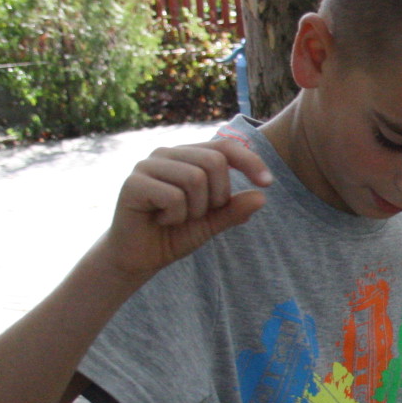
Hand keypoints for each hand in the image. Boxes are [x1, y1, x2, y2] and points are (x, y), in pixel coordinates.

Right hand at [104, 137, 273, 280]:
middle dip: (217, 196)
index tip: (268, 183)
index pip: (226, 146)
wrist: (140, 256)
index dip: (250, 161)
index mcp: (189, 156)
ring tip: (177, 217)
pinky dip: (176, 216)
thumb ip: (235, 209)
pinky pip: (173, 196)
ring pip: (195, 178)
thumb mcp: (213, 223)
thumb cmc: (175, 233)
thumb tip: (262, 196)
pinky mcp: (133, 183)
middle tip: (198, 214)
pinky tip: (161, 220)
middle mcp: (168, 153)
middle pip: (214, 161)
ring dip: (195, 209)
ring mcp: (148, 165)